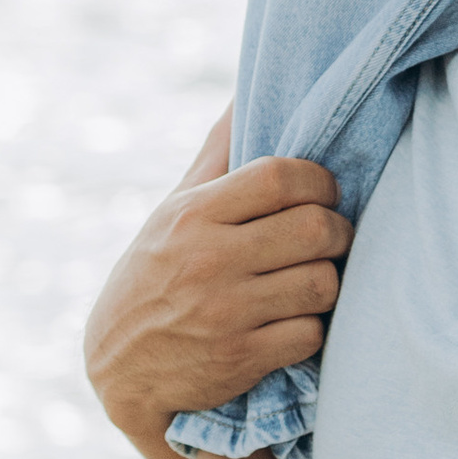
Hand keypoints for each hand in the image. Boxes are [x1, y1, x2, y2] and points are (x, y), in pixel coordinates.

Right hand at [83, 117, 350, 446]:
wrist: (119, 366)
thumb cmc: (155, 273)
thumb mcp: (172, 212)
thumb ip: (217, 156)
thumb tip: (245, 92)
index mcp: (194, 214)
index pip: (278, 177)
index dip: (318, 180)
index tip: (322, 191)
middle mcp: (209, 260)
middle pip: (314, 228)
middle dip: (337, 230)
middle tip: (330, 236)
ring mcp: (226, 312)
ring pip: (321, 282)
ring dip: (328, 280)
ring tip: (316, 277)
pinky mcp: (241, 359)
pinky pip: (310, 334)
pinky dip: (312, 328)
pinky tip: (296, 320)